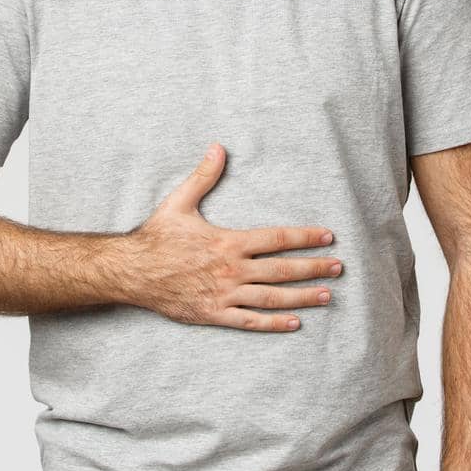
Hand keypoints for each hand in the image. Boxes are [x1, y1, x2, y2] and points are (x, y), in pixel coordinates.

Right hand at [126, 142, 342, 331]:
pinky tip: (295, 323)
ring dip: (302, 297)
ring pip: (272, 298)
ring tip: (326, 295)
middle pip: (282, 270)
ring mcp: (224, 295)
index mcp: (228, 242)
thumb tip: (218, 146)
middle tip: (338, 267)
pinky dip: (274, 323)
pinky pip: (250, 321)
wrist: (132, 272)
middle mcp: (232, 270)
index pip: (277, 238)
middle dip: (313, 268)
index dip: (305, 237)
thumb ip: (203, 176)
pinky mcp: (214, 314)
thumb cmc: (156, 237)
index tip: (328, 236)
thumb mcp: (179, 202)